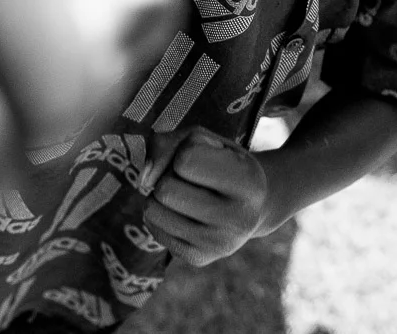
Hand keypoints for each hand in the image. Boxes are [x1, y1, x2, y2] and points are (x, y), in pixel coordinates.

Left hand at [140, 127, 269, 266]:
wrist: (253, 204)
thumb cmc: (223, 162)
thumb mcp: (204, 138)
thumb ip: (167, 144)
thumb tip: (143, 180)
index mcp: (248, 181)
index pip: (185, 160)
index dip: (187, 150)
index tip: (207, 154)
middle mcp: (238, 219)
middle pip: (165, 189)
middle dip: (170, 175)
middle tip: (193, 177)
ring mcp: (219, 244)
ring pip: (153, 210)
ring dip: (161, 195)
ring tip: (187, 193)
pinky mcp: (199, 258)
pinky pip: (153, 228)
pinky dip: (161, 213)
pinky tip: (184, 211)